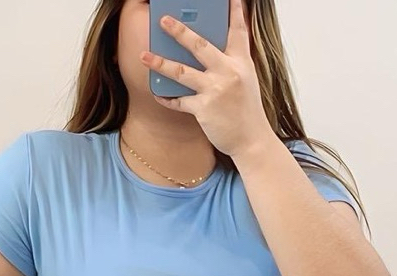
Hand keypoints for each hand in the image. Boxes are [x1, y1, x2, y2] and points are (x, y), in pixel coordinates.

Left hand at [141, 0, 271, 159]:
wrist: (252, 141)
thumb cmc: (248, 112)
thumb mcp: (247, 80)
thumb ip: (232, 62)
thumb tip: (213, 49)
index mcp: (241, 63)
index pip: (238, 30)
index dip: (234, 11)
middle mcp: (228, 72)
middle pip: (200, 46)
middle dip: (180, 32)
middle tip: (164, 20)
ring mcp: (215, 90)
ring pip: (182, 72)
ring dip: (160, 63)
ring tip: (144, 56)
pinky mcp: (204, 109)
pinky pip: (179, 101)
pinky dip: (167, 98)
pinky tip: (158, 93)